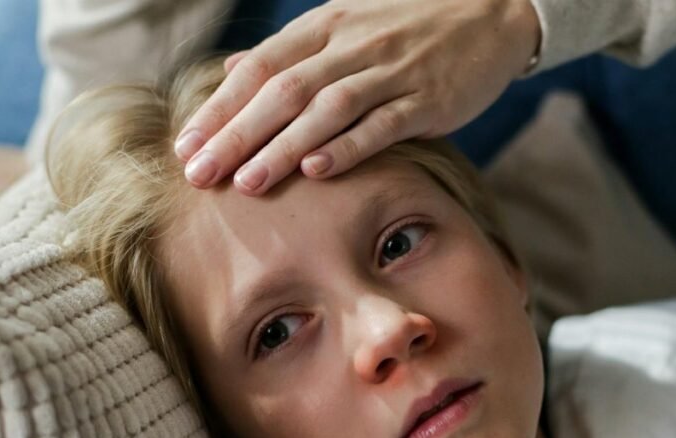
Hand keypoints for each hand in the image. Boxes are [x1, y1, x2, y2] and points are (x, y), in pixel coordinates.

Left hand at [175, 0, 540, 194]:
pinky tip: (318, 170)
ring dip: (283, 147)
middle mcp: (351, 46)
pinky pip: (383, 123)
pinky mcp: (429, 98)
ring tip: (248, 183)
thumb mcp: (345, 23)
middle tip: (200, 174)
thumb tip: (234, 69)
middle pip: (282, 91)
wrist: (490, 10)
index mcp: (324, 27)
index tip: (185, 146)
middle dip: (237, 134)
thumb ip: (292, 52)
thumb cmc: (409, 24)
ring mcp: (392, 71)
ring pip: (327, 108)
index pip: (258, 68)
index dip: (219, 108)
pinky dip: (349, 146)